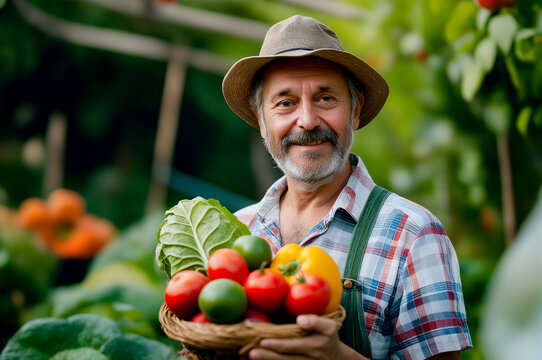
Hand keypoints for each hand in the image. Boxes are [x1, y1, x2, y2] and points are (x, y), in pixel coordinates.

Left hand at [248, 314, 364, 358]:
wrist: (336, 359)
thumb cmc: (328, 338)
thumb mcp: (329, 326)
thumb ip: (315, 321)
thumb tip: (299, 319)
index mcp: (315, 345)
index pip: (293, 345)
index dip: (278, 344)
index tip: (263, 341)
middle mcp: (309, 359)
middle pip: (285, 358)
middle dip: (267, 356)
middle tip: (251, 352)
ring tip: (250, 356)